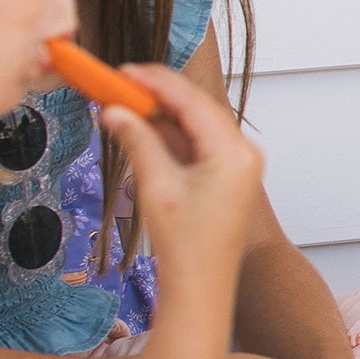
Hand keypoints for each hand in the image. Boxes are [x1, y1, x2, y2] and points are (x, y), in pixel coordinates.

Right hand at [104, 64, 261, 298]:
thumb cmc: (187, 245)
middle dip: (155, 93)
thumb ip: (137, 140)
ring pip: (195, 122)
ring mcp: (239, 164)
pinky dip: (170, 132)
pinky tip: (140, 126)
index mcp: (234, 153)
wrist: (203, 286)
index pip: (191, 100)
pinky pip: (197, 141)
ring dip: (160, 112)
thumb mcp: (156, 186)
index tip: (121, 72)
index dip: (154, 81)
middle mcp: (244, 153)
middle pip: (196, 106)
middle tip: (116, 84)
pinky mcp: (229, 174)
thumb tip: (115, 110)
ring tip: (121, 103)